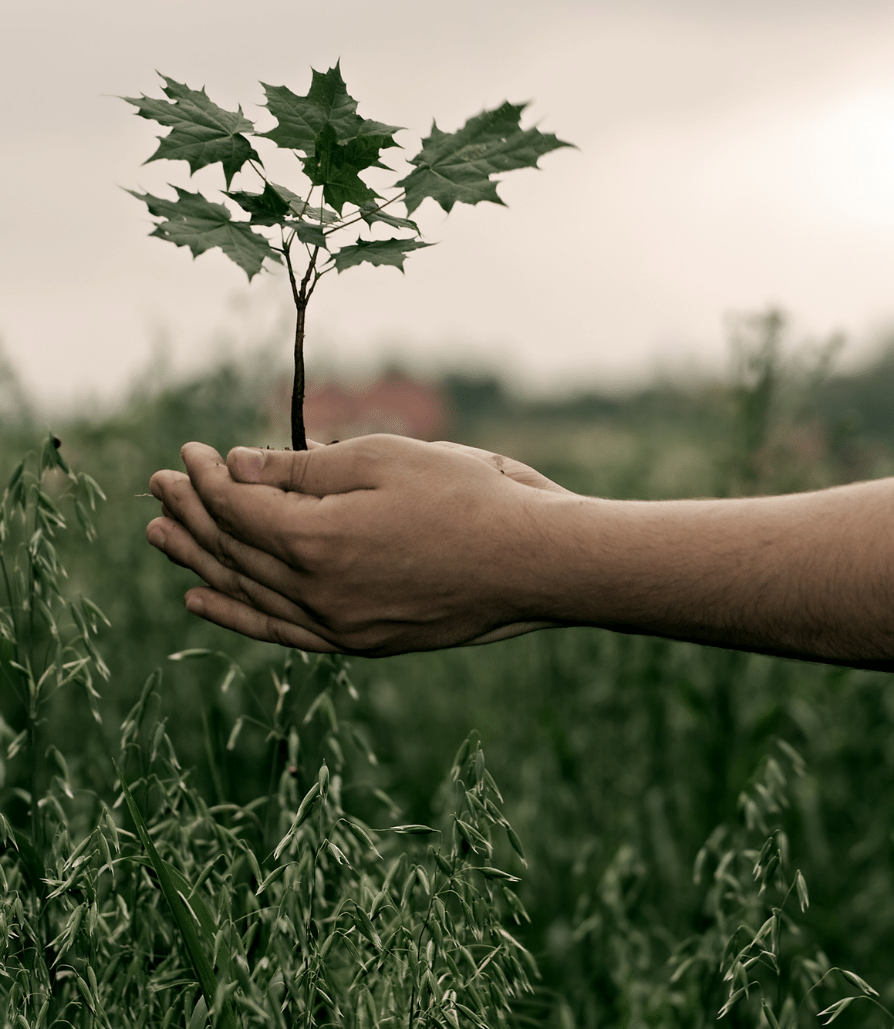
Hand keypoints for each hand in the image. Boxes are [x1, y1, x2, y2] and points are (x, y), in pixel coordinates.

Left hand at [146, 435, 572, 655]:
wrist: (533, 563)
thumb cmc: (470, 496)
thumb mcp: (386, 459)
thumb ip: (303, 467)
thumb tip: (236, 465)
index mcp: (318, 540)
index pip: (237, 508)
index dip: (208, 477)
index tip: (194, 452)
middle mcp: (317, 592)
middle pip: (232, 550)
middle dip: (191, 513)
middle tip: (158, 486)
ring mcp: (338, 625)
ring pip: (247, 591)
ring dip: (198, 560)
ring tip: (159, 536)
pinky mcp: (360, 642)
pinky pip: (279, 630)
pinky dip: (236, 613)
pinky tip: (201, 599)